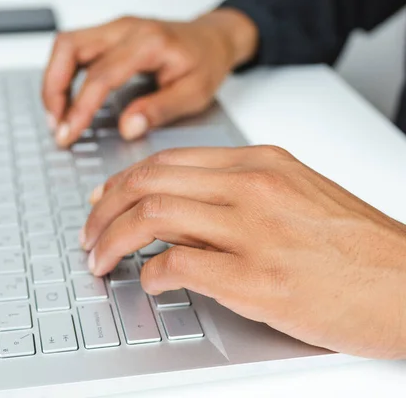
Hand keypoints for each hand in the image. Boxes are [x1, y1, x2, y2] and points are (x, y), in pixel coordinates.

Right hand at [42, 9, 257, 145]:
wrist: (213, 40)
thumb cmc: (206, 63)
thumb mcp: (193, 94)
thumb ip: (159, 110)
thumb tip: (127, 128)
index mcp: (149, 43)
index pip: (100, 75)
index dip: (79, 108)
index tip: (68, 133)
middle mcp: (126, 28)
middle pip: (70, 48)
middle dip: (54, 90)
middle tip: (56, 124)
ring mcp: (115, 28)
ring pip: (66, 45)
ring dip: (54, 81)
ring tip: (57, 115)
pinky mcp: (109, 34)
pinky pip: (74, 48)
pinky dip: (63, 74)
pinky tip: (67, 99)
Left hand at [80, 146, 405, 358]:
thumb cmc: (355, 243)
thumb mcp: (295, 194)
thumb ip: (235, 194)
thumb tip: (180, 208)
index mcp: (260, 164)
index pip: (167, 161)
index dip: (122, 181)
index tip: (103, 199)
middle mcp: (252, 188)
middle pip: (149, 183)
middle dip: (103, 210)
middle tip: (89, 233)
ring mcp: (253, 232)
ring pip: (153, 218)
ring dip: (113, 241)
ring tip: (100, 260)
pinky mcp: (256, 279)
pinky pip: (179, 266)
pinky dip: (151, 274)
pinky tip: (148, 283)